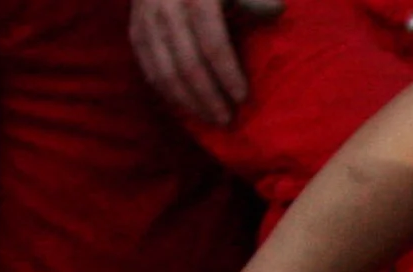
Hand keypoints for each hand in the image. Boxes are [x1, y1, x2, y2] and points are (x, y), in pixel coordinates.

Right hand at [129, 0, 280, 125]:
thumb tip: (277, 11)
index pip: (212, 43)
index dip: (227, 74)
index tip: (243, 98)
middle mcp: (167, 8)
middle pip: (188, 64)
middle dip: (208, 97)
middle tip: (227, 120)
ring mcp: (147, 21)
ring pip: (165, 73)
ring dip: (189, 102)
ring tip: (210, 119)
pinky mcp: (135, 32)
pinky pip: (149, 70)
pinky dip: (168, 93)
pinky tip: (188, 107)